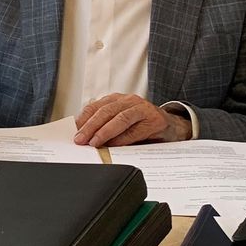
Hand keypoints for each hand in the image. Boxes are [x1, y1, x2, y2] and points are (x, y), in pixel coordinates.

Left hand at [74, 94, 191, 146]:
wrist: (171, 126)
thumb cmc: (142, 124)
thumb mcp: (121, 121)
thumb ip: (105, 125)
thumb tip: (84, 137)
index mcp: (117, 99)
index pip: (95, 106)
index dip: (83, 119)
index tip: (74, 132)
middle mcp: (129, 100)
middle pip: (105, 111)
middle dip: (90, 126)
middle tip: (81, 139)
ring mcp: (143, 109)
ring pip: (120, 118)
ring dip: (105, 131)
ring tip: (95, 142)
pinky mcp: (154, 120)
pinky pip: (135, 130)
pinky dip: (123, 138)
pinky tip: (114, 145)